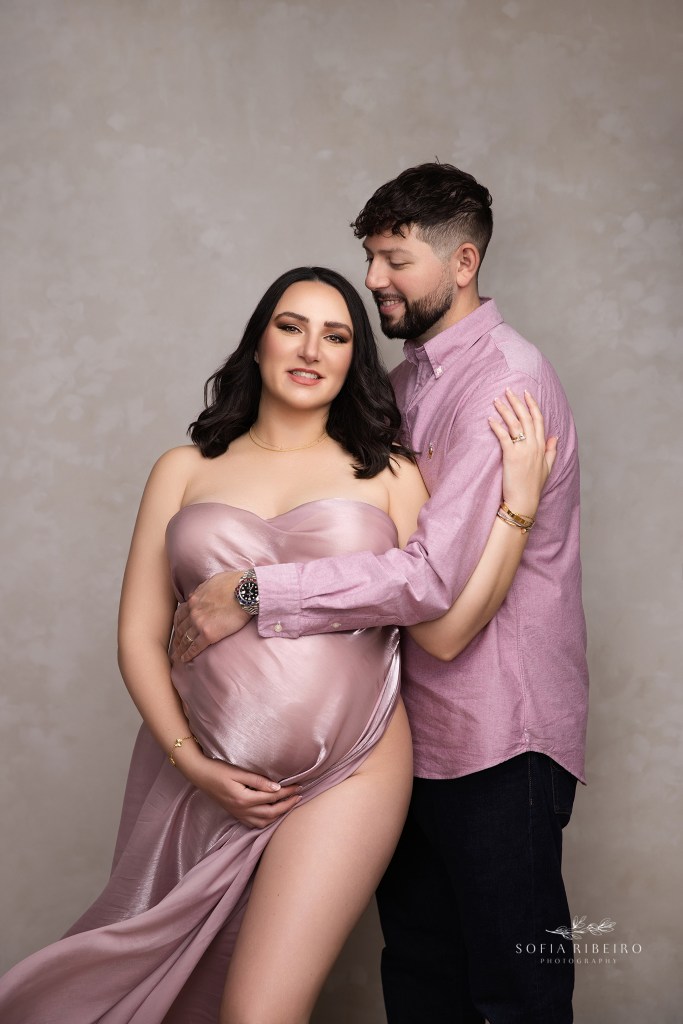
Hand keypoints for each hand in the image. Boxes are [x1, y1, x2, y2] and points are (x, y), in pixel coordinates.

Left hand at [172, 570, 250, 662]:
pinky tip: (184, 659)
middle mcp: (193, 612)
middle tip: (174, 646)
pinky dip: (188, 654)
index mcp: (194, 600)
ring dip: (179, 649)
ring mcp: (199, 623)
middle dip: (176, 638)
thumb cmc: (234, 584)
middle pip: (180, 628)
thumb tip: (197, 595)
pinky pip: (195, 647)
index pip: (180, 615)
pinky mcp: (209, 634)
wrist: (245, 591)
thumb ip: (202, 590)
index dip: (177, 624)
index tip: (177, 630)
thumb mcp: (212, 582)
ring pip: (185, 639)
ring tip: (176, 656)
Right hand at [192, 756, 301, 828]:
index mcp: (244, 799)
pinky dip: (267, 821)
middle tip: (300, 796)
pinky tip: (274, 814)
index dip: (287, 792)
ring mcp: (238, 815)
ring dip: (279, 815)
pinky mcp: (236, 815)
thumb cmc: (218, 770)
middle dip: (288, 805)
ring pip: (265, 822)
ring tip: (290, 804)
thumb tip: (277, 788)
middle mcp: (242, 810)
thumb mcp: (238, 772)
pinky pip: (255, 824)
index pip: (272, 798)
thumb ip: (258, 781)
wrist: (200, 775)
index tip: (299, 786)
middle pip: (271, 813)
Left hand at [488, 389, 556, 516]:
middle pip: (526, 417)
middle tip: (508, 390)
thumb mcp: (547, 467)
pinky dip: (496, 426)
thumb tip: (555, 437)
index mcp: (542, 446)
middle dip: (517, 402)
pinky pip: (503, 436)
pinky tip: (490, 419)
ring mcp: (523, 450)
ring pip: (515, 424)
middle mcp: (534, 445)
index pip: (539, 420)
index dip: (532, 405)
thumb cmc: (533, 486)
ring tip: (496, 400)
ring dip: (505, 410)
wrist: (524, 501)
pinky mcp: (511, 456)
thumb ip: (551, 450)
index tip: (526, 393)